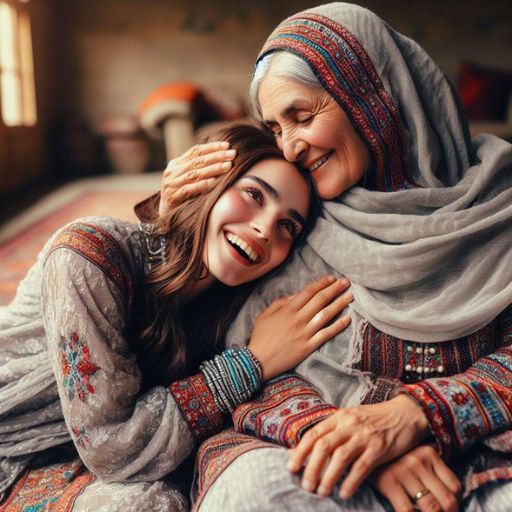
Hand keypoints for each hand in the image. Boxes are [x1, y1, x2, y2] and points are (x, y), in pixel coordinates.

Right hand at [159, 141, 235, 215]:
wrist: (165, 213)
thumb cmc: (181, 194)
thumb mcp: (187, 178)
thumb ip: (198, 168)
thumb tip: (223, 158)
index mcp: (176, 163)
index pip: (195, 151)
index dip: (212, 147)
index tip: (227, 145)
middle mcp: (172, 172)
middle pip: (197, 161)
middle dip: (217, 156)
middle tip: (232, 154)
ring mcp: (171, 184)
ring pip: (194, 174)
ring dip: (213, 169)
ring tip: (228, 166)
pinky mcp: (172, 197)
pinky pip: (188, 189)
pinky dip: (202, 185)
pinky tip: (214, 182)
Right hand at [248, 276, 351, 380]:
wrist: (258, 361)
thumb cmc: (260, 337)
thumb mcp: (264, 315)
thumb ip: (279, 303)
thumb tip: (294, 296)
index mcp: (287, 310)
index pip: (308, 292)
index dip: (321, 283)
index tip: (331, 278)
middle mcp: (298, 319)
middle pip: (320, 300)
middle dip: (334, 289)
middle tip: (346, 282)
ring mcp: (304, 333)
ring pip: (326, 315)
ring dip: (339, 304)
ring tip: (350, 296)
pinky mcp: (308, 347)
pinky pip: (326, 334)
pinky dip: (338, 326)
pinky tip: (347, 319)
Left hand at [287, 394, 429, 499]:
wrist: (406, 413)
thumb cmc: (375, 419)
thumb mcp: (351, 419)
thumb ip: (332, 432)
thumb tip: (308, 448)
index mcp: (339, 417)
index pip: (314, 434)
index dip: (300, 451)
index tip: (291, 467)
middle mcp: (349, 425)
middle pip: (323, 446)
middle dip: (311, 467)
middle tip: (305, 485)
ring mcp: (364, 436)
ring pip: (340, 457)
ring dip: (328, 476)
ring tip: (321, 492)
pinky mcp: (380, 448)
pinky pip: (362, 466)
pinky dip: (351, 481)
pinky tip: (344, 493)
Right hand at [369, 444, 460, 511]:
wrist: (360, 451)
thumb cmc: (390, 460)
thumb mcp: (413, 458)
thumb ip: (430, 471)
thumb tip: (451, 498)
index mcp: (429, 454)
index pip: (455, 486)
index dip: (457, 504)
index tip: (450, 511)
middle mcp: (419, 461)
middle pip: (448, 500)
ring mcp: (405, 472)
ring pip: (432, 507)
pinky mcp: (390, 482)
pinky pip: (408, 510)